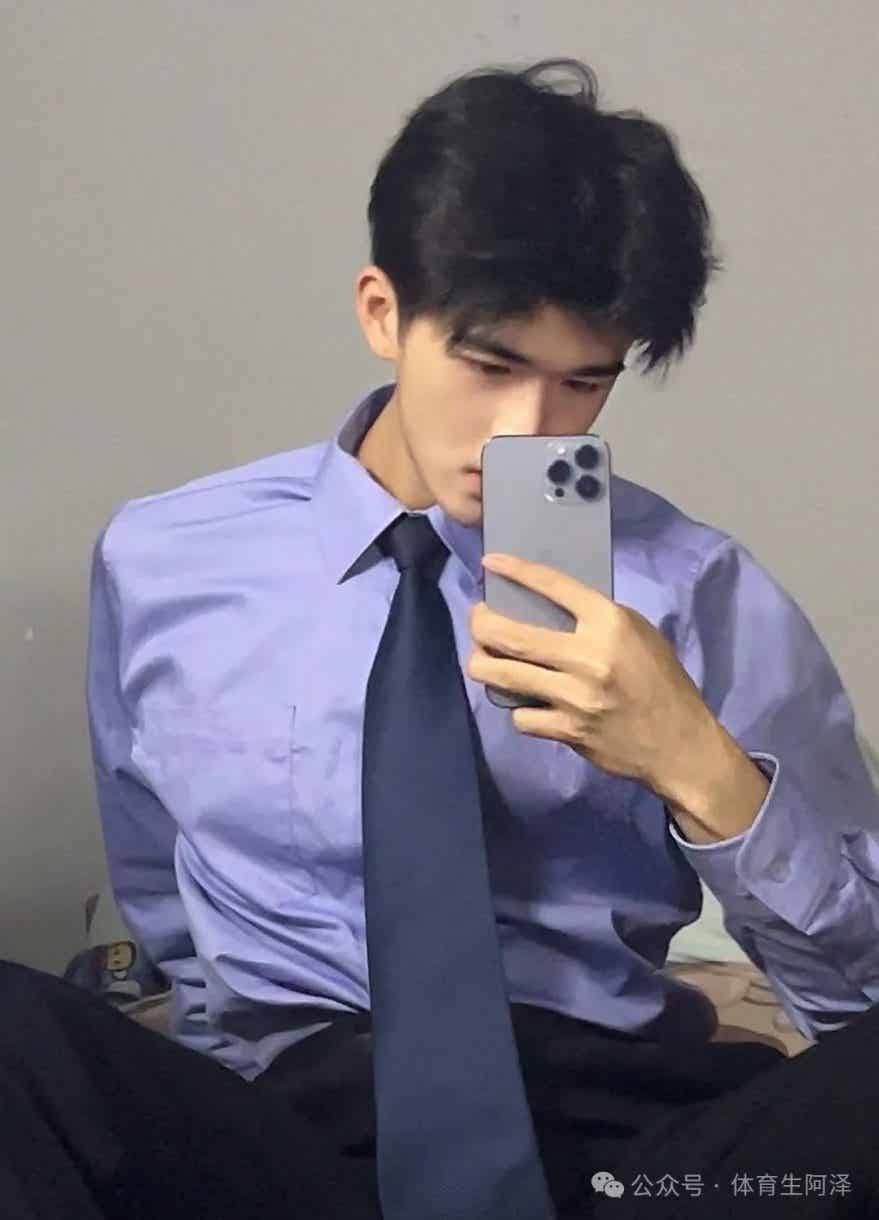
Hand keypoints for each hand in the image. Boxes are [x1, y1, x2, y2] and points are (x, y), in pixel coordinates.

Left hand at [468, 553, 725, 807]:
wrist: (679, 744)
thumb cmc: (662, 681)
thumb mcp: (640, 634)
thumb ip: (597, 619)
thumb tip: (549, 606)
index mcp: (609, 623)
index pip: (553, 586)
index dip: (516, 571)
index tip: (491, 562)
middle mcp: (588, 656)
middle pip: (509, 634)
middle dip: (480, 622)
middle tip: (478, 618)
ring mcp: (574, 696)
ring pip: (501, 675)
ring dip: (482, 663)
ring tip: (482, 658)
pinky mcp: (567, 730)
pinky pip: (521, 716)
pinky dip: (518, 708)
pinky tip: (526, 703)